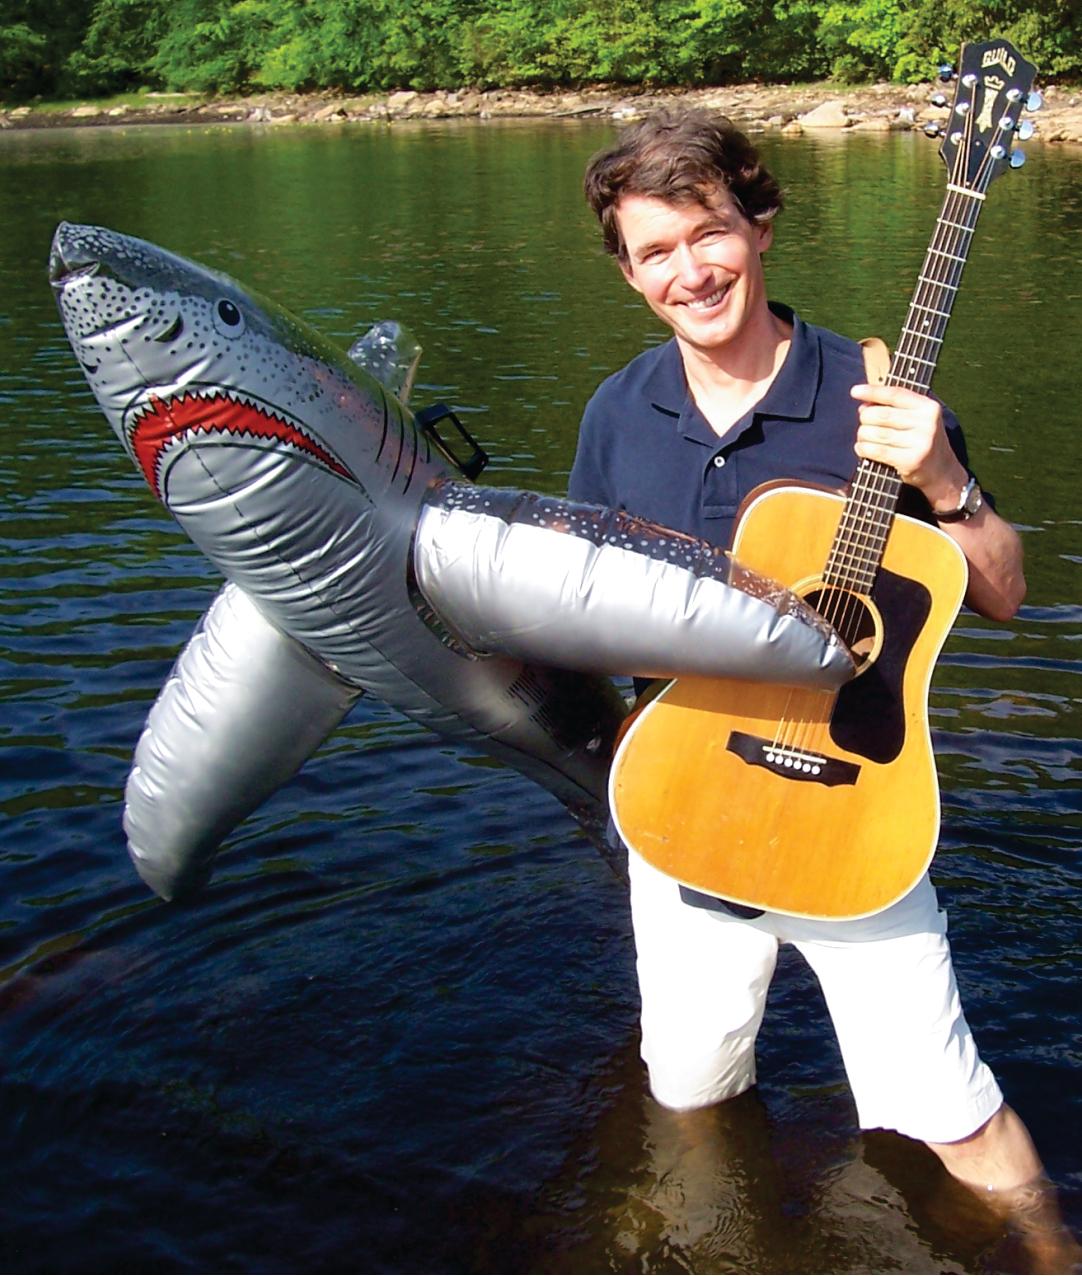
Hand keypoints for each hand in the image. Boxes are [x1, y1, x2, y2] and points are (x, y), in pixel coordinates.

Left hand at [850, 382, 966, 507]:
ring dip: (863, 435)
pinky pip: (878, 451)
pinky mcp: (911, 460)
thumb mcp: (917, 419)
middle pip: (882, 414)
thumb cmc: (921, 441)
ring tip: (863, 437)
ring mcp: (921, 442)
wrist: (942, 471)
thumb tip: (864, 406)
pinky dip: (864, 448)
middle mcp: (927, 423)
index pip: (896, 394)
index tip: (855, 391)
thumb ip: (894, 408)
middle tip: (864, 424)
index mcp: (928, 407)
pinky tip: (862, 448)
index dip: (873, 392)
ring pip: (877, 433)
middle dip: (865, 418)